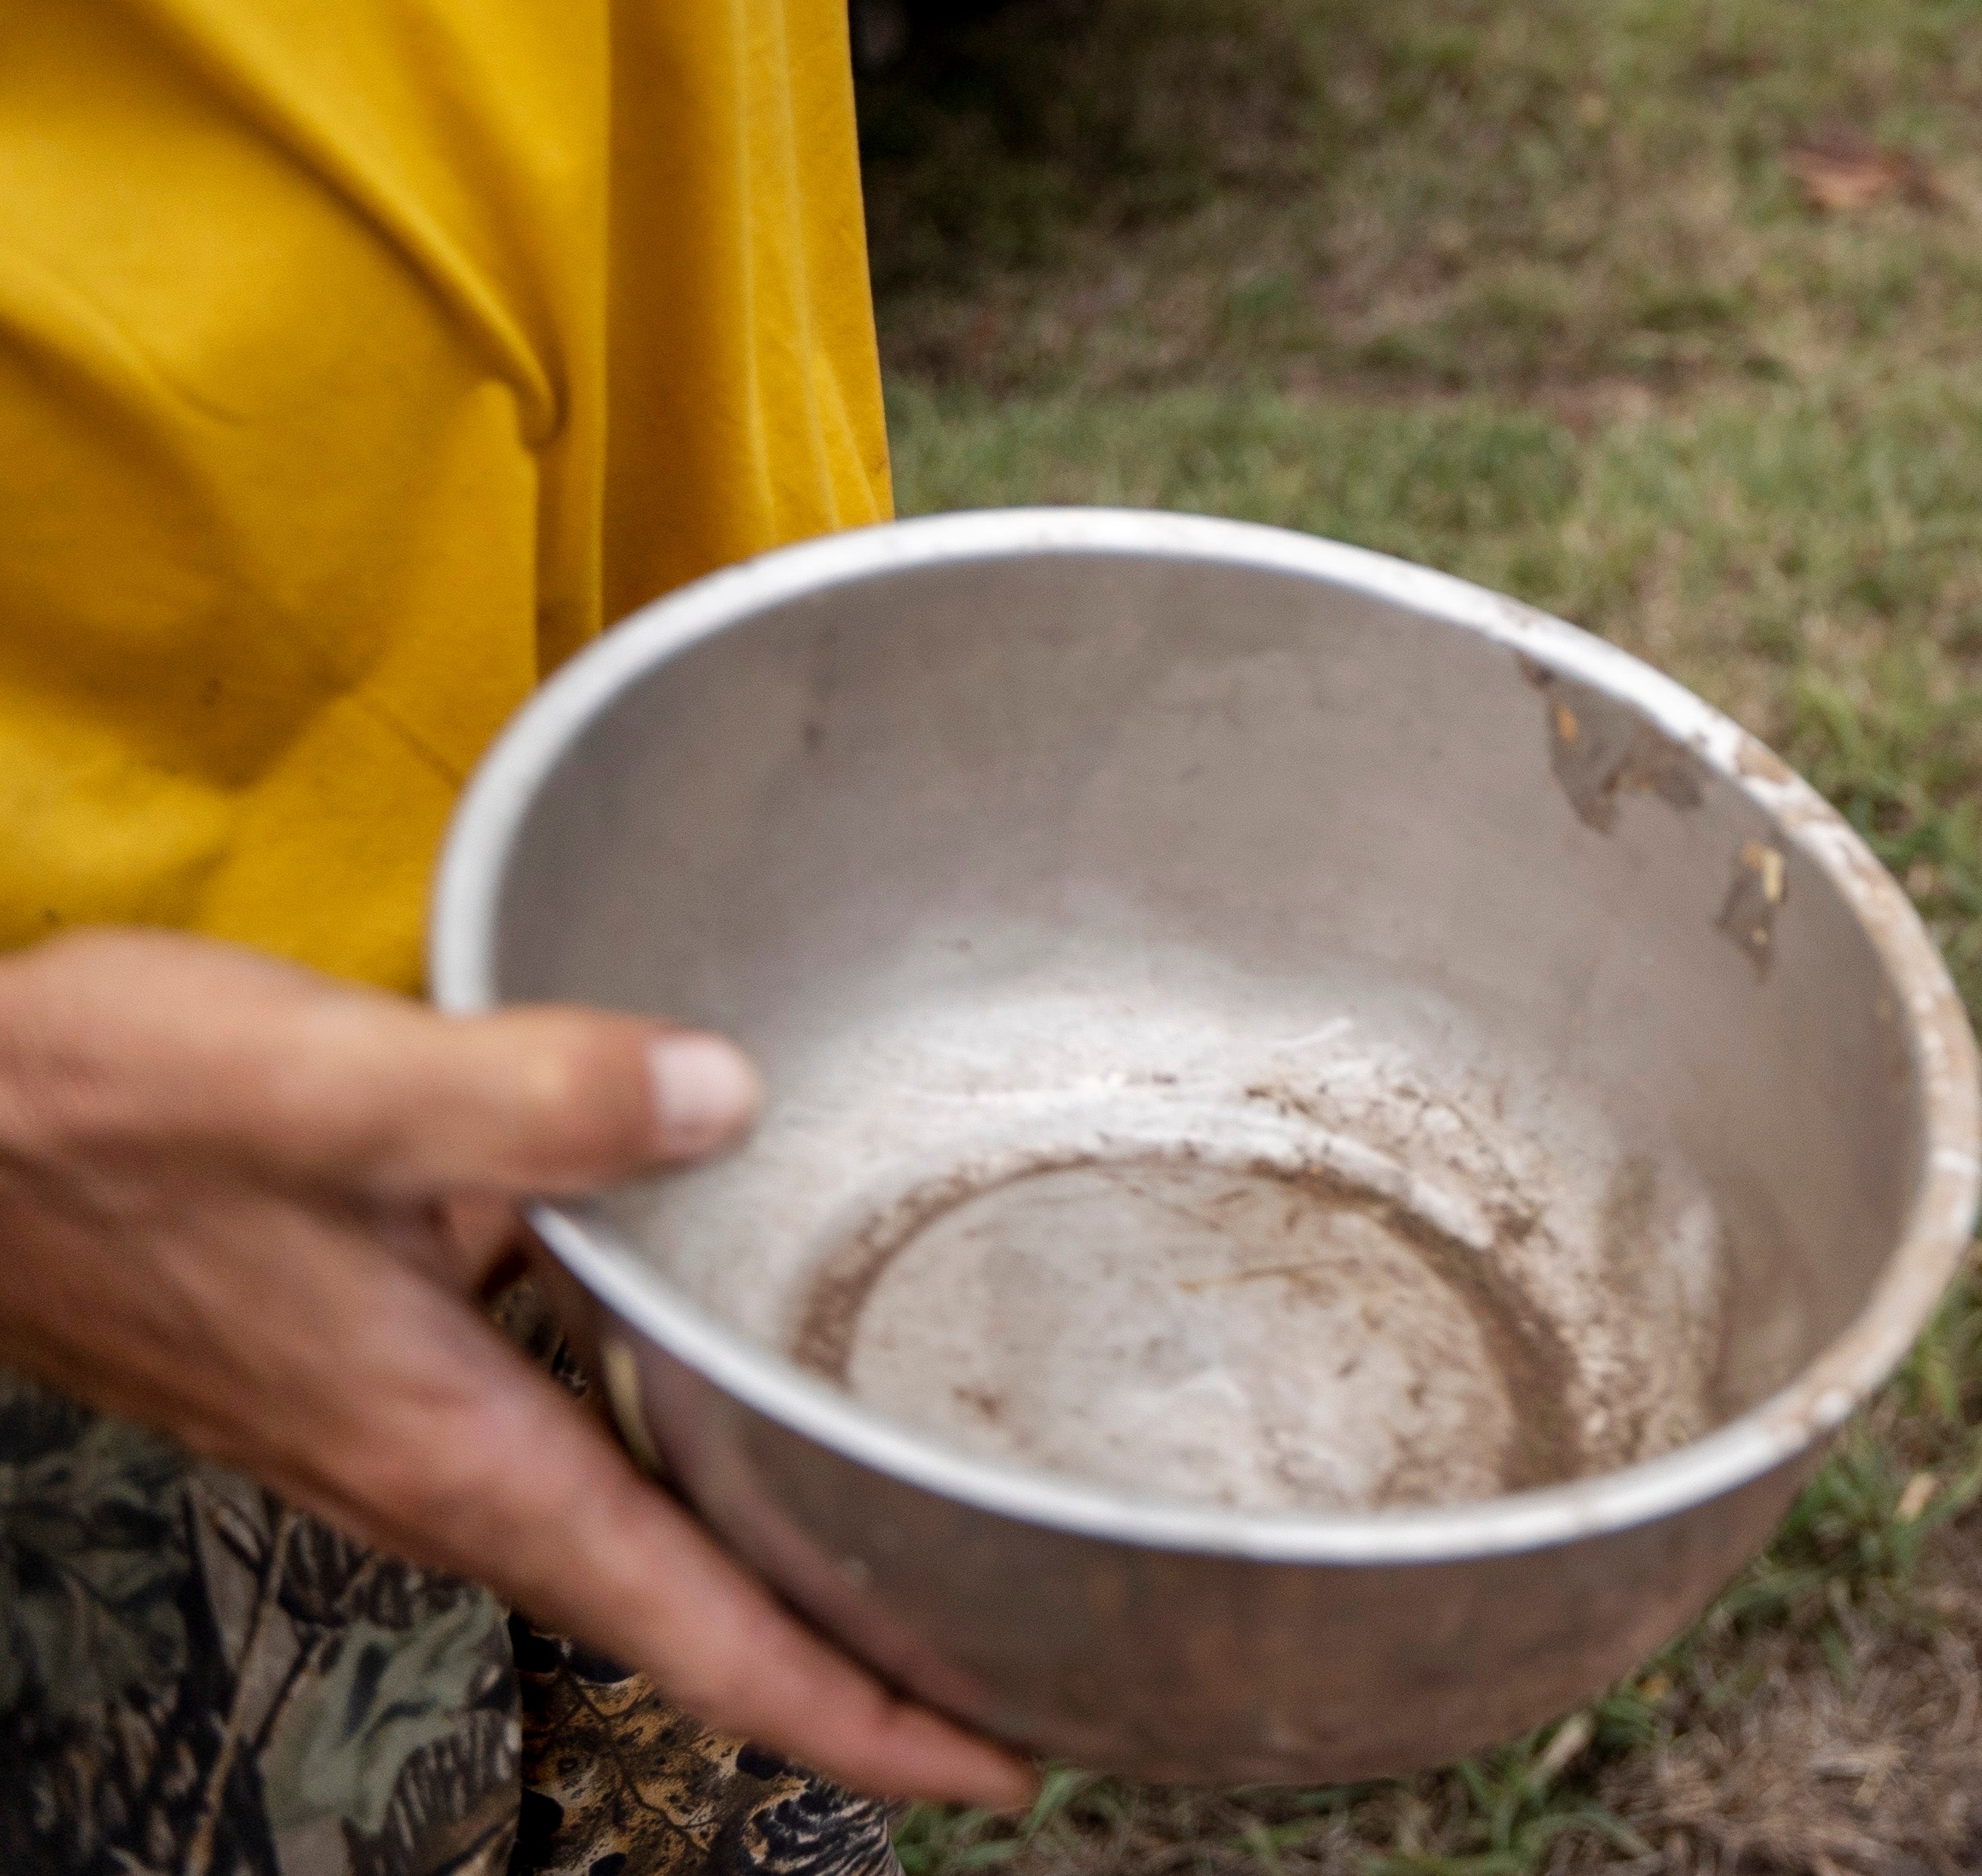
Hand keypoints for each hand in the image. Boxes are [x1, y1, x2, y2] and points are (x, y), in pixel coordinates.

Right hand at [0, 930, 1032, 1808]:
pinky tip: (736, 1354)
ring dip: (772, 1548)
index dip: (861, 1711)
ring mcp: (403, 1424)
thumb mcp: (317, 1085)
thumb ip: (529, 1095)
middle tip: (1021, 1656)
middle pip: (692, 1604)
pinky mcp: (376, 1365)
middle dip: (857, 1656)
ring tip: (920, 1528)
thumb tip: (725, 1097)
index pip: (698, 1628)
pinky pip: (574, 1431)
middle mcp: (439, 1470)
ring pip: (636, 1521)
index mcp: (455, 1450)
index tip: (1000, 1763)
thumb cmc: (84, 1118)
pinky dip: (682, 1432)